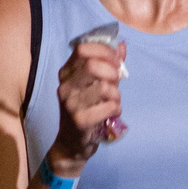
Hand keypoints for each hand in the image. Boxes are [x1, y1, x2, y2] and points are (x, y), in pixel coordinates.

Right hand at [50, 38, 124, 168]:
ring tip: (114, 102)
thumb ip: (108, 64)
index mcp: (66, 73)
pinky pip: (109, 106)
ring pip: (104, 87)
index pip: (83, 49)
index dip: (104, 52)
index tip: (116, 61)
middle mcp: (65, 86)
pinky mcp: (80, 120)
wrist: (72, 143)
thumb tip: (122, 45)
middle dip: (112, 72)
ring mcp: (70, 103)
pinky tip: (112, 113)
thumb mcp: (95, 84)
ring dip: (116, 95)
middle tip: (117, 83)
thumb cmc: (87, 110)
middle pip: (92, 65)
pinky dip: (116, 109)